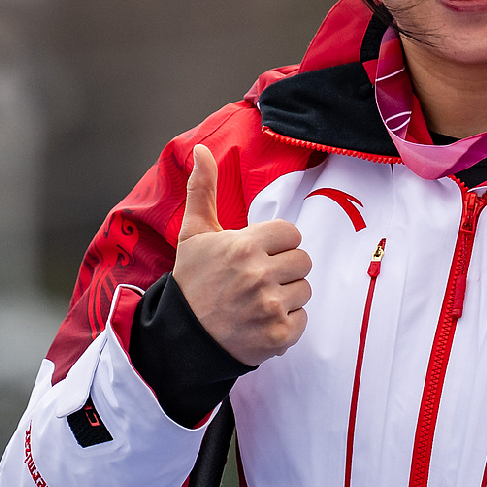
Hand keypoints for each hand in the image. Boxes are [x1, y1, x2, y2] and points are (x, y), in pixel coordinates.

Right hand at [172, 144, 311, 365]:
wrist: (181, 336)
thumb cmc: (191, 282)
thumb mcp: (193, 235)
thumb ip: (203, 190)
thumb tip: (202, 150)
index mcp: (244, 246)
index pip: (292, 234)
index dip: (277, 244)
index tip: (258, 254)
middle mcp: (259, 275)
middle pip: (302, 261)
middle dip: (284, 268)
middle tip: (257, 279)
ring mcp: (270, 307)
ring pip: (305, 289)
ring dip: (286, 295)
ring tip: (258, 301)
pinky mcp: (278, 336)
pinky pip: (302, 319)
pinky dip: (286, 323)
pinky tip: (261, 321)